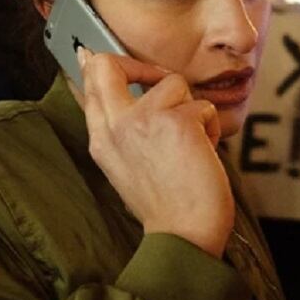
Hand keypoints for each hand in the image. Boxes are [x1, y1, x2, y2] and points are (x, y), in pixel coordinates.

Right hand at [80, 49, 234, 257]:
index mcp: (100, 139)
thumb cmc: (164, 202)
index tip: (123, 66)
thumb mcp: (124, 163)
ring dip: (191, 110)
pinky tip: (204, 154)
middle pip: (109, 64)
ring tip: (191, 143)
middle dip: (143, 68)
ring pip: (172, 83)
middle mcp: (114, 126)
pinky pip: (202, 105)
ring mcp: (143, 120)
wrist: (184, 235)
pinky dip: (210, 128)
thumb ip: (119, 126)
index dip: (105, 64)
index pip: (88, 81)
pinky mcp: (176, 122)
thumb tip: (116, 95)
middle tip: (164, 91)